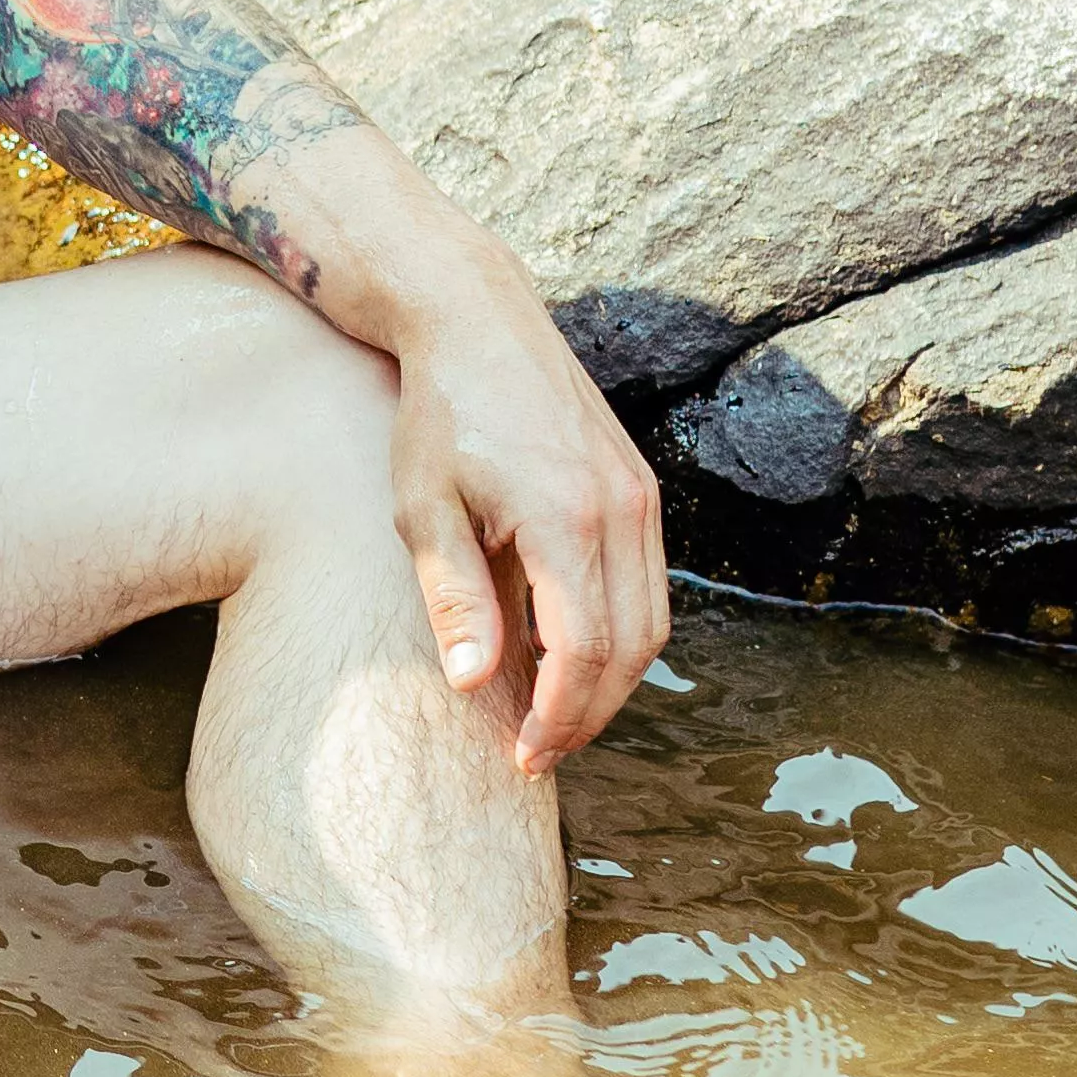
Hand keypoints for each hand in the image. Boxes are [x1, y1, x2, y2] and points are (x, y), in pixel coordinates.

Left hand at [378, 217, 669, 772]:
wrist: (477, 320)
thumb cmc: (438, 414)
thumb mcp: (423, 506)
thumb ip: (454, 596)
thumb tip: (474, 683)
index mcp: (565, 516)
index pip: (583, 650)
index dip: (557, 716)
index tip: (521, 756)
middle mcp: (620, 508)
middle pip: (630, 649)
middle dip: (587, 715)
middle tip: (536, 753)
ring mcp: (640, 496)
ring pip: (653, 623)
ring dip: (611, 682)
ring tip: (554, 716)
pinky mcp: (641, 488)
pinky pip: (649, 585)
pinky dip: (621, 635)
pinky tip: (568, 654)